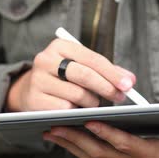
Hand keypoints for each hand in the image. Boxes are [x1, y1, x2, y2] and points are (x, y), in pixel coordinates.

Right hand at [6, 38, 135, 111]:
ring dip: (92, 102)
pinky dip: (76, 112)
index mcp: (60, 46)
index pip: (93, 59)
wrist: (29, 90)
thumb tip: (130, 80)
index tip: (129, 84)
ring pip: (77, 95)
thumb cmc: (63, 77)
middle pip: (85, 75)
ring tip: (93, 103)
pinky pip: (65, 109)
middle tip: (120, 97)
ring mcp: (38, 80)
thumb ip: (106, 71)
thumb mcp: (81, 66)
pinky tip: (78, 110)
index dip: (113, 73)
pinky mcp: (34, 100)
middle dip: (107, 88)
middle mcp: (45, 60)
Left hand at [43, 117, 158, 157]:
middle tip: (53, 126)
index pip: (127, 145)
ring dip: (70, 144)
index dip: (109, 134)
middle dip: (76, 140)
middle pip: (101, 153)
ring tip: (49, 129)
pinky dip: (76, 146)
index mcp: (154, 155)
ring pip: (93, 157)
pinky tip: (63, 134)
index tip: (90, 121)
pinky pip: (94, 156)